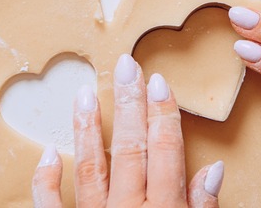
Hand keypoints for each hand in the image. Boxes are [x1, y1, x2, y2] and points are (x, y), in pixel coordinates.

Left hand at [32, 54, 224, 206]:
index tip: (158, 82)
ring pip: (89, 167)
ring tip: (86, 93)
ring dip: (88, 128)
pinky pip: (51, 206)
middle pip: (129, 147)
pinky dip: (46, 179)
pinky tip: (47, 153)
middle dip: (129, 103)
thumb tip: (214, 170)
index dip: (163, 114)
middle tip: (125, 66)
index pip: (165, 151)